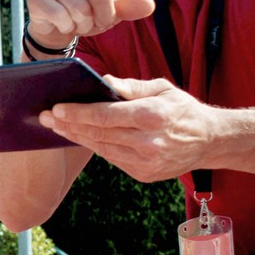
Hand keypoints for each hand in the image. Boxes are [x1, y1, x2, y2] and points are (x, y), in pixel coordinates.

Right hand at [27, 0, 157, 47]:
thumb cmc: (87, 13)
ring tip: (80, 23)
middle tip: (99, 22)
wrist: (55, 26)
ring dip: (85, 24)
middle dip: (104, 15)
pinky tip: (64, 24)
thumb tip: (150, 4)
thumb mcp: (110, 11)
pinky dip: (67, 26)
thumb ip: (129, 7)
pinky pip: (61, 16)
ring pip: (80, 8)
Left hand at [39, 76, 219, 182]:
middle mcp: (148, 142)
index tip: (56, 108)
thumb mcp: (162, 88)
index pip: (104, 115)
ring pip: (101, 148)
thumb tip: (102, 81)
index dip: (77, 113)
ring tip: (56, 127)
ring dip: (76, 137)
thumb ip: (131, 86)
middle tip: (45, 117)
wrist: (209, 141)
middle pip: (98, 134)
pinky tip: (80, 137)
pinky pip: (112, 158)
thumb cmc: (182, 109)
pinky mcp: (143, 174)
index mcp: (152, 116)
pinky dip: (95, 146)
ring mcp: (146, 162)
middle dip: (68, 125)